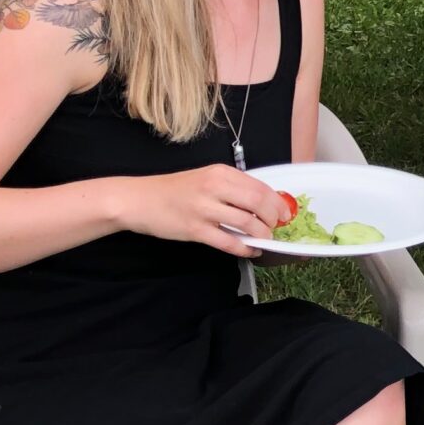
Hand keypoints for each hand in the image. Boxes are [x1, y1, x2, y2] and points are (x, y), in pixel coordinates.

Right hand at [125, 164, 286, 254]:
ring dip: (261, 234)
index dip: (277, 202)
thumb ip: (231, 187)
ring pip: (247, 223)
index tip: (285, 213)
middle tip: (276, 227)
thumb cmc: (173, 190)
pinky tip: (249, 250)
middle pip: (258, 203)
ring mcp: (204, 209)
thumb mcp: (205, 178)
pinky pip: (228, 241)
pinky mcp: (195, 230)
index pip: (260, 187)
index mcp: (221, 173)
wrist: (138, 200)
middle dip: (273, 219)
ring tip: (264, 239)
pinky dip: (244, 248)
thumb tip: (261, 201)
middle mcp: (215, 187)